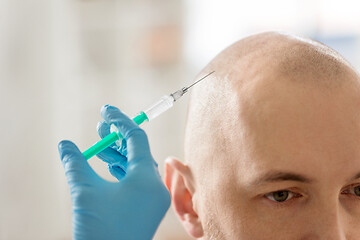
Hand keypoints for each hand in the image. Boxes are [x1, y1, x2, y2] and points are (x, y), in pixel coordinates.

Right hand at [58, 105, 170, 239]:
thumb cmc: (99, 230)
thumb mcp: (85, 192)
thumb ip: (76, 163)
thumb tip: (65, 145)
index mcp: (147, 178)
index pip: (136, 138)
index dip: (120, 121)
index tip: (106, 109)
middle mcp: (155, 187)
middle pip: (138, 151)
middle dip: (117, 137)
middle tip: (100, 125)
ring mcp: (153, 200)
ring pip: (137, 167)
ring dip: (118, 155)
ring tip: (100, 147)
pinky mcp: (147, 210)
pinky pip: (138, 182)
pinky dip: (123, 171)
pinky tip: (108, 166)